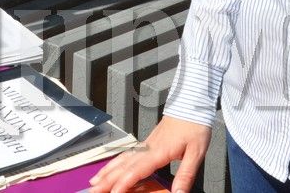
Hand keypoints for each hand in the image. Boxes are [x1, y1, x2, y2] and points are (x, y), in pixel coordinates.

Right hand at [88, 117, 211, 192]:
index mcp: (158, 151)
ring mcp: (145, 145)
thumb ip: (185, 175)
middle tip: (93, 190)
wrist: (191, 105)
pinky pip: (125, 155)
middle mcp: (147, 148)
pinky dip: (114, 163)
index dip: (124, 183)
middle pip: (123, 166)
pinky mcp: (146, 143)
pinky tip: (110, 168)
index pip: (136, 170)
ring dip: (106, 171)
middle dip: (107, 179)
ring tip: (95, 182)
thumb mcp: (196, 153)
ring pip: (121, 159)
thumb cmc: (194, 126)